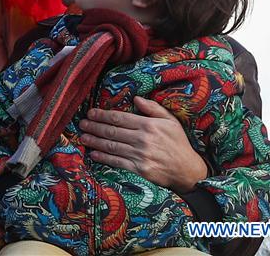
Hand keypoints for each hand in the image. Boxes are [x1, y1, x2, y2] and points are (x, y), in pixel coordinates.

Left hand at [78, 96, 207, 193]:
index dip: (102, 115)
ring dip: (95, 142)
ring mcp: (140, 155)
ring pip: (112, 147)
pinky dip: (103, 158)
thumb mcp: (170, 121)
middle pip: (112, 132)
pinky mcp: (139, 170)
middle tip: (82, 123)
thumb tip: (136, 98)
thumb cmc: (178, 143)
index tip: (91, 113)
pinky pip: (117, 162)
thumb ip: (153, 108)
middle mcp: (142, 139)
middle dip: (94, 127)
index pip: (119, 118)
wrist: (188, 170)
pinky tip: (94, 154)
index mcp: (148, 125)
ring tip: (83, 137)